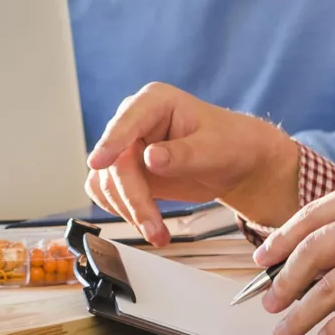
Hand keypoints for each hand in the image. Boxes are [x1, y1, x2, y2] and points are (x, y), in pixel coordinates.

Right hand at [84, 82, 301, 245]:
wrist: (236, 162)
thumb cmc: (230, 144)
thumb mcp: (214, 149)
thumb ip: (182, 154)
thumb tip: (150, 158)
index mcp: (155, 102)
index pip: (126, 122)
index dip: (111, 142)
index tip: (98, 162)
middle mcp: (134, 122)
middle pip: (115, 161)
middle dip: (132, 197)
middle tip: (153, 227)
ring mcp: (127, 147)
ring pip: (107, 181)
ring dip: (128, 210)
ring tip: (157, 232)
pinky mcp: (126, 171)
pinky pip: (108, 192)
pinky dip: (124, 212)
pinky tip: (148, 223)